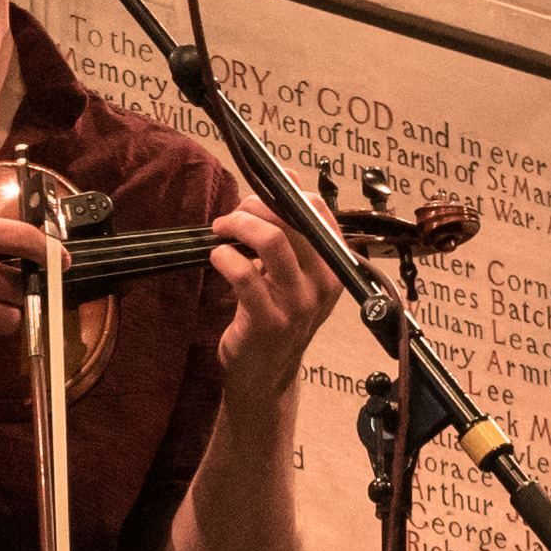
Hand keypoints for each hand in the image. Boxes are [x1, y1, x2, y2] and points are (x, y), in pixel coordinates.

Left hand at [209, 193, 342, 400]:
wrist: (265, 374)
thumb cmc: (277, 315)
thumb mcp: (294, 272)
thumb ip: (293, 228)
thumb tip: (291, 176)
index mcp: (333, 267)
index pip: (318, 211)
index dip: (286, 192)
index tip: (261, 193)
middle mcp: (323, 284)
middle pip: (293, 220)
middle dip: (256, 205)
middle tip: (233, 214)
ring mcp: (297, 304)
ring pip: (273, 241)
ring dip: (239, 225)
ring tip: (222, 229)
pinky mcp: (269, 321)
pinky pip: (244, 275)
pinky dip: (224, 258)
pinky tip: (217, 257)